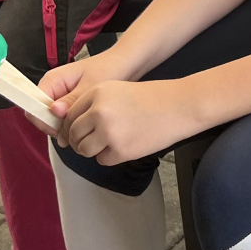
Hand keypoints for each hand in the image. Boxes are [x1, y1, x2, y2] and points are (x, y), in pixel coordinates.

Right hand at [31, 48, 134, 136]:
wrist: (126, 65)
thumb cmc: (109, 69)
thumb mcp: (91, 85)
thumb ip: (72, 99)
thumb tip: (54, 111)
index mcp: (52, 80)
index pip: (34, 105)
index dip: (43, 120)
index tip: (59, 130)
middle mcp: (53, 88)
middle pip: (41, 115)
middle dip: (54, 127)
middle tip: (74, 135)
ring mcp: (61, 97)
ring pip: (52, 120)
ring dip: (63, 129)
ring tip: (82, 132)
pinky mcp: (70, 104)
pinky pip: (63, 119)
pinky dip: (71, 126)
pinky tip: (84, 130)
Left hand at [50, 75, 194, 164]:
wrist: (180, 106)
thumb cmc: (153, 97)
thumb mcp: (117, 90)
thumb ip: (94, 104)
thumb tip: (74, 126)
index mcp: (97, 93)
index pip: (70, 115)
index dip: (72, 126)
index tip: (78, 131)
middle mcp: (98, 112)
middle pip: (74, 134)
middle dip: (79, 140)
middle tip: (91, 141)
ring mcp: (108, 132)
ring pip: (84, 149)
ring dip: (91, 150)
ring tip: (107, 144)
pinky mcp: (120, 150)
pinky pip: (102, 159)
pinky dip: (110, 156)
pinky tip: (124, 146)